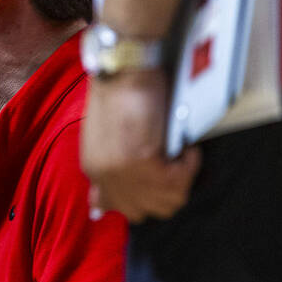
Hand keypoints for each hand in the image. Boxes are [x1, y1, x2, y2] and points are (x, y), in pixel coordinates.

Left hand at [81, 68, 200, 222]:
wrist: (122, 69)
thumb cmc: (119, 94)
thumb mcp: (104, 137)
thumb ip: (109, 165)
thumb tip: (107, 199)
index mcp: (92, 169)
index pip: (115, 206)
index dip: (143, 199)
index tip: (161, 182)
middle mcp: (104, 176)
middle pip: (143, 212)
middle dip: (166, 193)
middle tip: (175, 167)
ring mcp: (121, 171)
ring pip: (165, 202)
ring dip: (181, 181)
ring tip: (181, 157)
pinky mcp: (141, 160)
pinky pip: (177, 180)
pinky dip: (189, 166)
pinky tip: (188, 149)